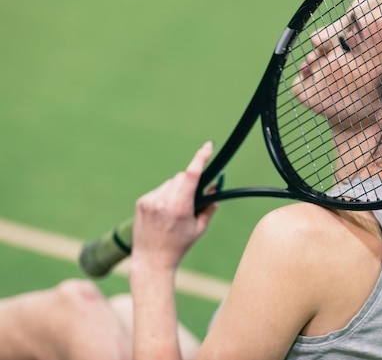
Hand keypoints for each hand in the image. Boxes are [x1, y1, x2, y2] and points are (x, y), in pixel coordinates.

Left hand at [132, 141, 217, 269]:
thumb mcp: (199, 228)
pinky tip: (163, 213)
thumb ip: (209, 206)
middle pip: (181, 177)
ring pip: (170, 183)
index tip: (208, 146)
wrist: (151, 260)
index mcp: (180, 207)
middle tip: (192, 199)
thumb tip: (215, 186)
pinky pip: (159, 191)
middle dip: (189, 182)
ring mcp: (150, 200)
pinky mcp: (142, 202)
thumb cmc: (179, 245)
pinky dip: (164, 196)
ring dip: (176, 190)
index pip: (191, 175)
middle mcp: (164, 201)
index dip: (201, 158)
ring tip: (174, 211)